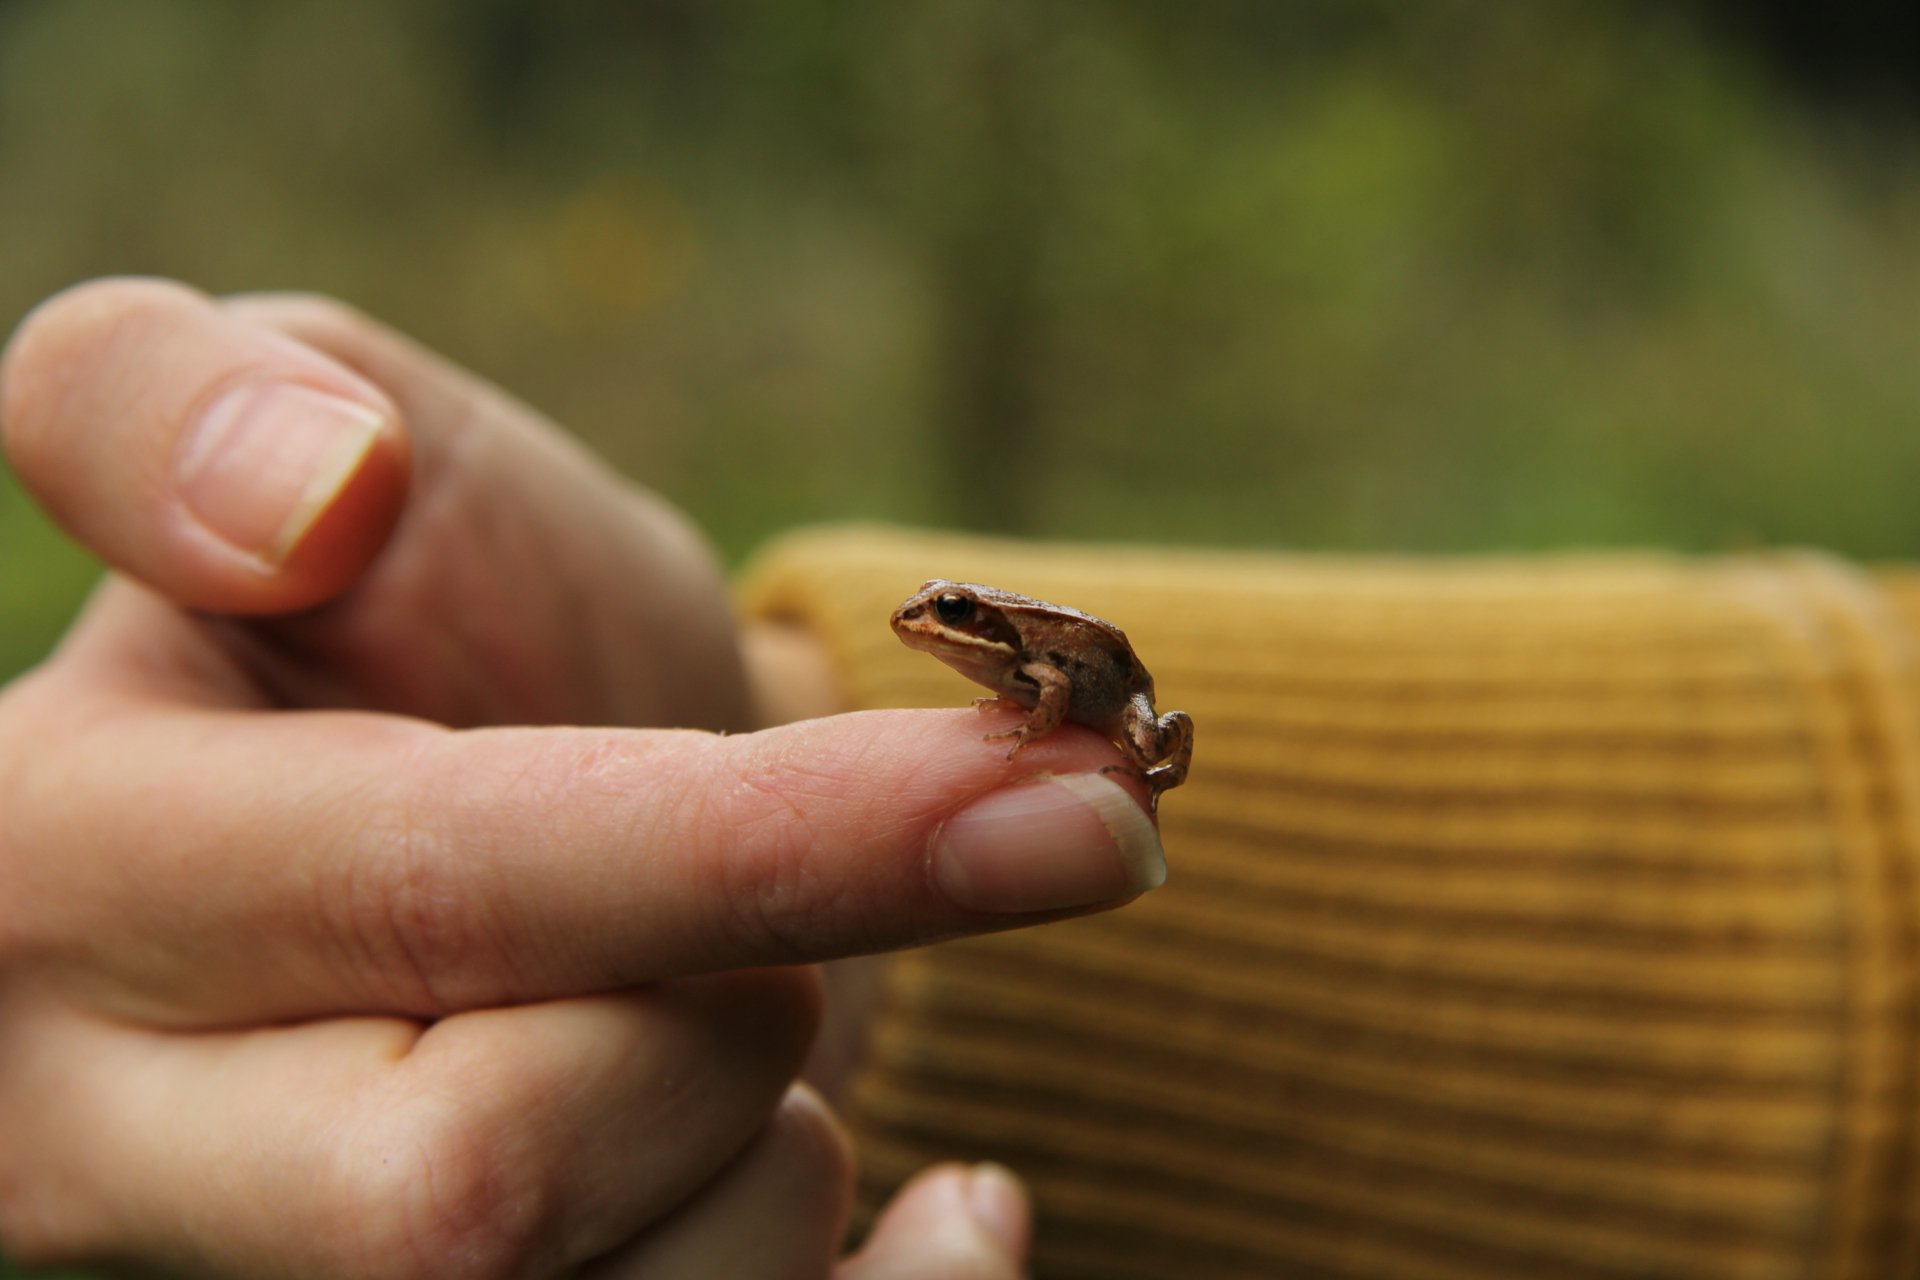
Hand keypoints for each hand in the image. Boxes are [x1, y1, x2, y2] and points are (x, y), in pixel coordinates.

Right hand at [0, 280, 1159, 1276]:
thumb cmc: (424, 603)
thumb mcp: (300, 409)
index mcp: (70, 859)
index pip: (447, 894)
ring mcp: (259, 1276)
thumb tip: (311, 496)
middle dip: (732, 1028)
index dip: (772, 851)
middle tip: (762, 920)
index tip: (1073, 798)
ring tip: (727, 1029)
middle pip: (485, 1189)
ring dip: (768, 1147)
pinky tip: (936, 1212)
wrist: (502, 794)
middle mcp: (109, 1131)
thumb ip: (183, 396)